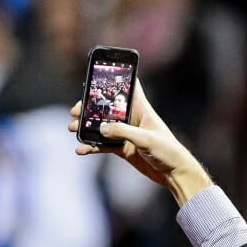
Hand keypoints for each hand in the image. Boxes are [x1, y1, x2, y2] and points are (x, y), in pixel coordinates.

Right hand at [67, 81, 211, 205]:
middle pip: (107, 107)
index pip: (129, 86)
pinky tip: (80, 150)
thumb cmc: (168, 151)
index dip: (116, 77)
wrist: (174, 174)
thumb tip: (100, 128)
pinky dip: (91, 147)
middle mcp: (132, 119)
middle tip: (74, 110)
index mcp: (141, 108)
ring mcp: (126, 134)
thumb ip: (122, 132)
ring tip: (73, 128)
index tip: (98, 72)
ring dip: (86, 127)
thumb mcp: (145, 139)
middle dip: (89, 107)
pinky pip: (103, 145)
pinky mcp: (123, 149)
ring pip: (101, 127)